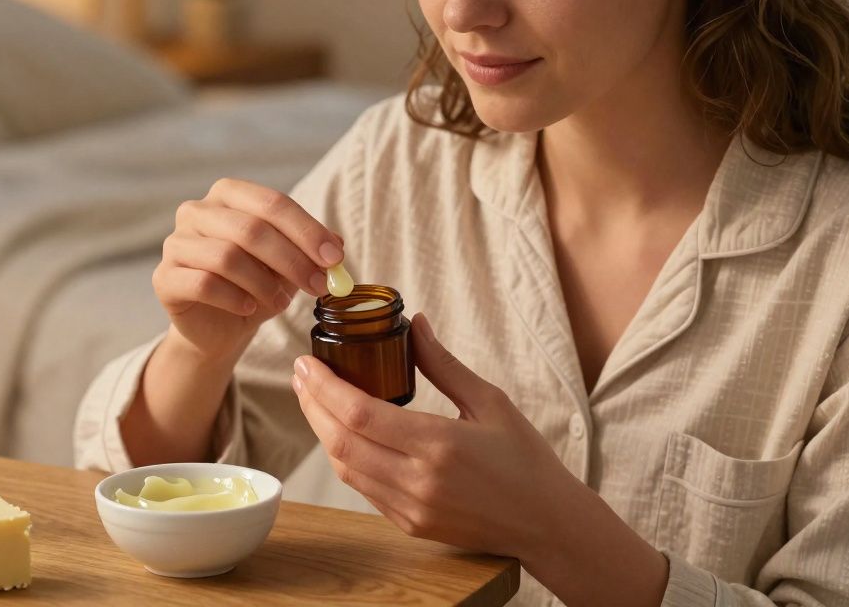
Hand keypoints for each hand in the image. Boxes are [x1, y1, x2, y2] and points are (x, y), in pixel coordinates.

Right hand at [154, 178, 343, 363]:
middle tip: (318, 286)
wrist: (218, 327)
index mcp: (229, 195)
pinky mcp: (164, 277)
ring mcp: (175, 242)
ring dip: (263, 284)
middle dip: (292, 260)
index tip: (335, 258)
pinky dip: (234, 298)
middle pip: (251, 229)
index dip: (307, 230)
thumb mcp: (289, 264)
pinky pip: (204, 284)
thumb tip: (337, 245)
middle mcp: (196, 210)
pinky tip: (249, 309)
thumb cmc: (255, 285)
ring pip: (227, 257)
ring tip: (281, 302)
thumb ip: (311, 249)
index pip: (272, 203)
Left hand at [290, 312, 575, 559]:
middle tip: (302, 375)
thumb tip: (415, 324)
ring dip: (322, 431)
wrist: (546, 523)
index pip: (359, 413)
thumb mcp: (491, 401)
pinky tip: (343, 432)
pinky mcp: (409, 523)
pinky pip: (362, 488)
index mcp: (439, 444)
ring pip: (345, 467)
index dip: (324, 387)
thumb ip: (444, 365)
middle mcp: (418, 480)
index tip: (307, 363)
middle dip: (312, 405)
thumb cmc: (525, 459)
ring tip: (315, 399)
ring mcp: (411, 507)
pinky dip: (345, 457)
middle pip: (341, 440)